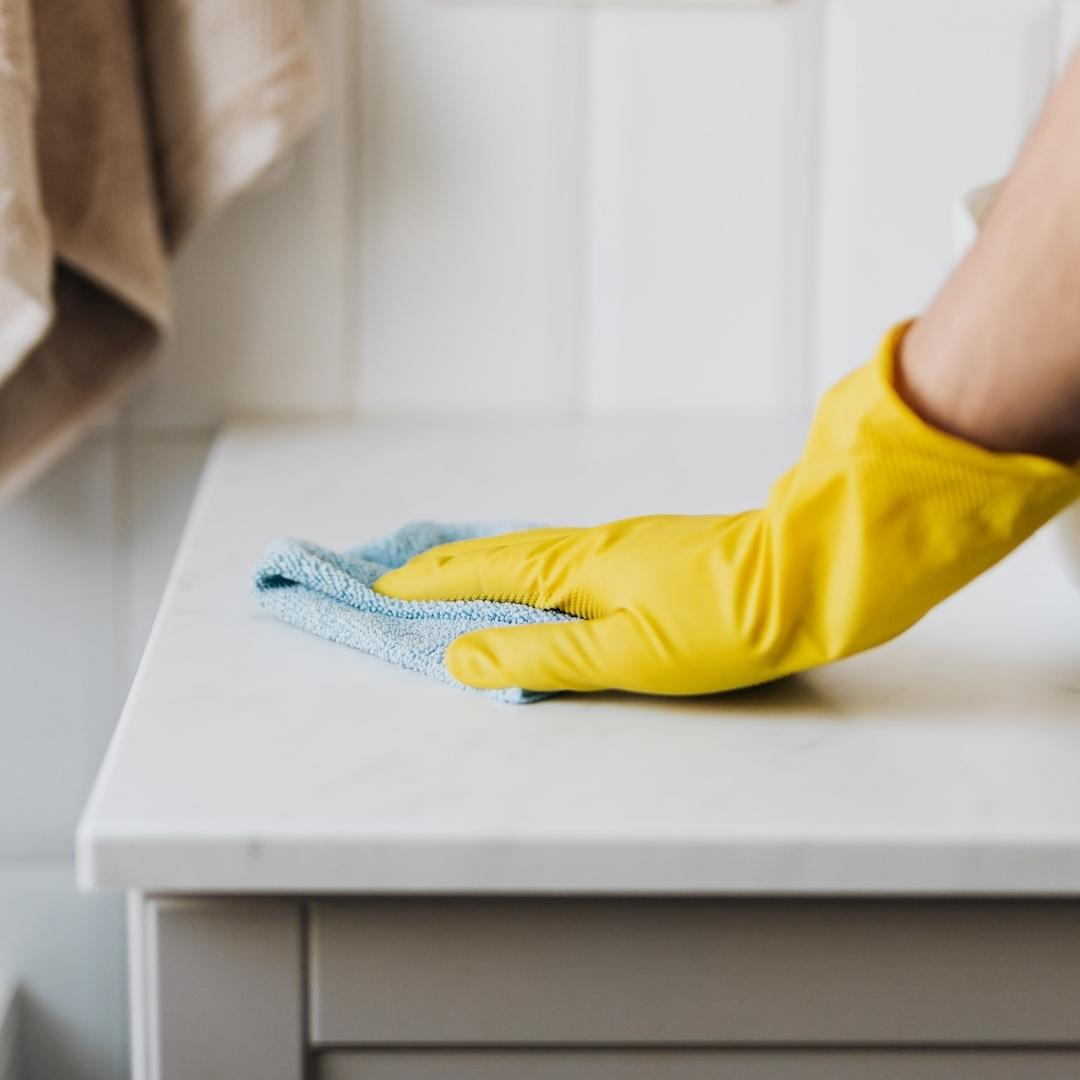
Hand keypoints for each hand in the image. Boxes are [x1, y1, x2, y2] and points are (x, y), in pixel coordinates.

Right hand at [376, 325, 1079, 694]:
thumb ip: (541, 657)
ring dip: (477, 565)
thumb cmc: (725, 621)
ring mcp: (619, 547)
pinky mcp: (645, 556)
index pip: (478, 573)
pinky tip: (530, 580)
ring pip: (527, 553)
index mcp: (574, 567)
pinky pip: (559, 559)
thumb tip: (461, 657)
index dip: (424, 585)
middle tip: (391, 575)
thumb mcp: (627, 654)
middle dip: (439, 567)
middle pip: (495, 554)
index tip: (374, 588)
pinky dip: (521, 568)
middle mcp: (588, 547)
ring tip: (444, 575)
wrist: (809, 577)